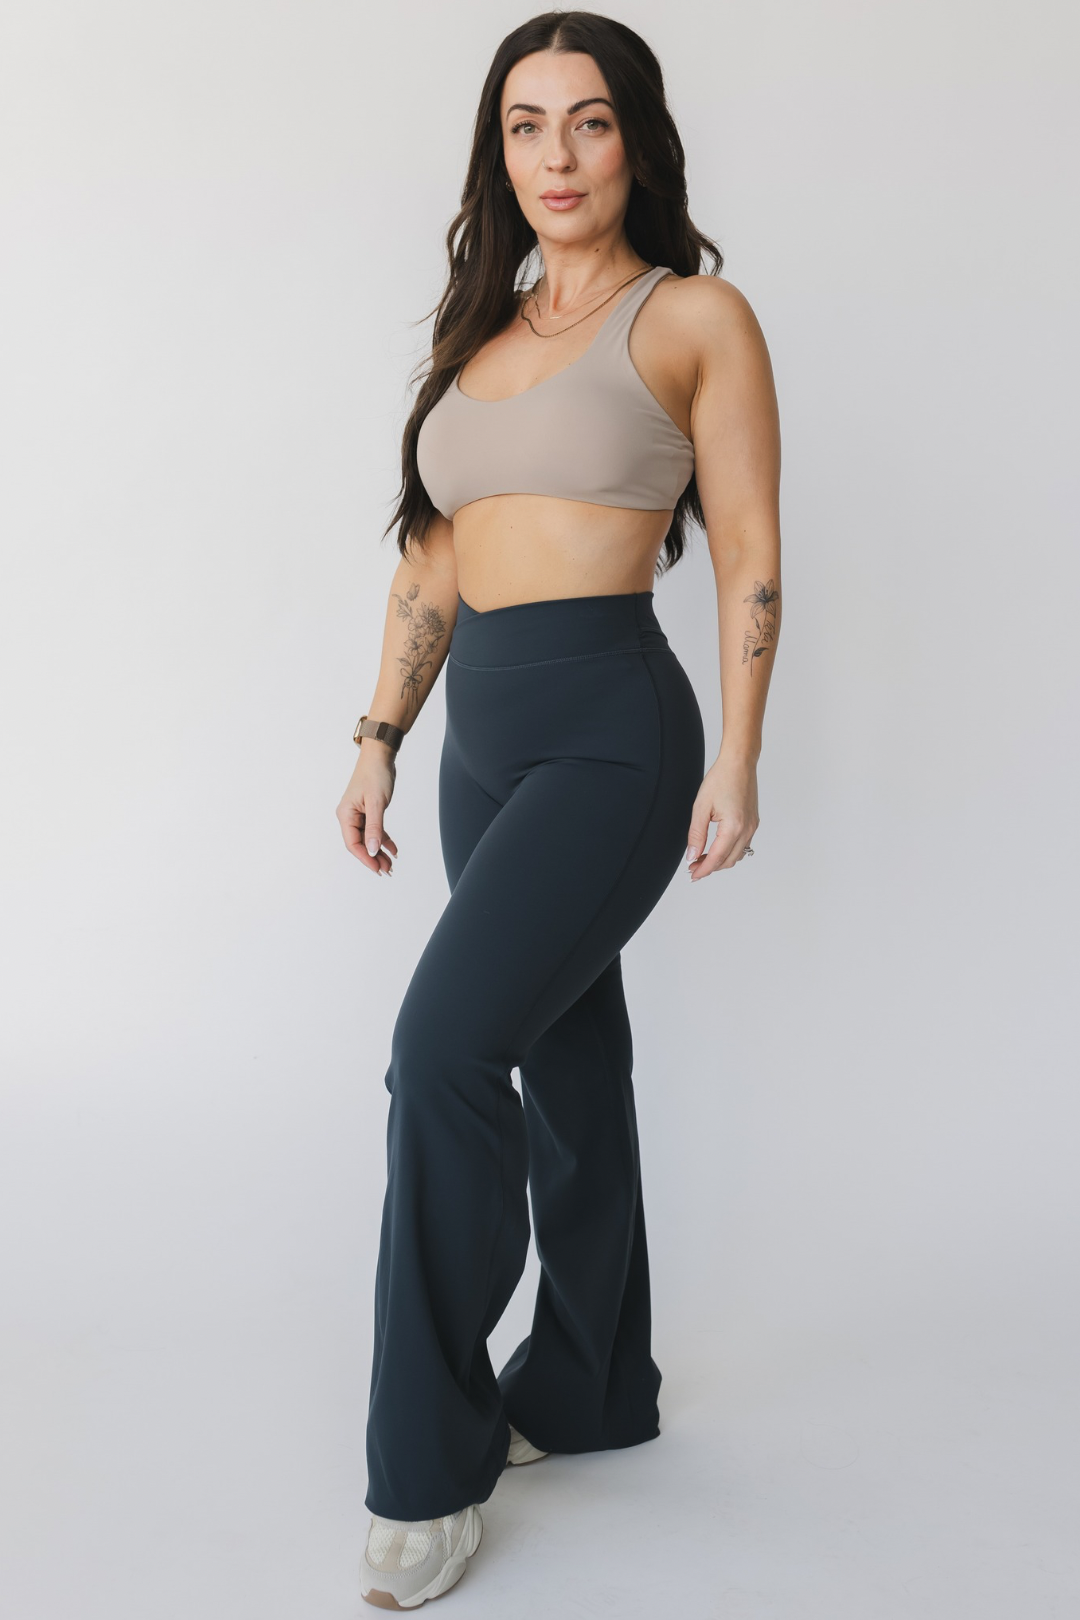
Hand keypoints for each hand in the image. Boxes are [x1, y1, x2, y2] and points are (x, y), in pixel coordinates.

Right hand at [336, 744, 399, 875]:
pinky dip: (384, 840)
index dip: (365, 858)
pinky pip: (375, 831)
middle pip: (360, 843)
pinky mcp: (368, 812)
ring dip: (379, 851)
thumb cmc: (374, 774)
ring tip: (391, 864)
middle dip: (374, 858)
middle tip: (387, 870)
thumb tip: (373, 850)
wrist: (380, 756)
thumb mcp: (376, 804)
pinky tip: (393, 850)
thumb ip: (375, 828)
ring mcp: (359, 815)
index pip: (353, 843)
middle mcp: (349, 816)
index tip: (378, 868)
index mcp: (346, 815)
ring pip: (368, 839)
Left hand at [685, 751, 758, 880]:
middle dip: (710, 867)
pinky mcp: (753, 822)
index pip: (716, 858)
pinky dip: (729, 851)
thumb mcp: (701, 807)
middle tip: (693, 866)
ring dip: (720, 860)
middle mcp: (747, 830)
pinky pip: (743, 845)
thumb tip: (692, 856)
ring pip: (736, 855)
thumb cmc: (721, 779)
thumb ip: (696, 834)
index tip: (692, 875)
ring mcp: (752, 827)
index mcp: (733, 827)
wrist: (739, 763)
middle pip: (728, 861)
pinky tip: (716, 847)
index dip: (703, 870)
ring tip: (702, 858)